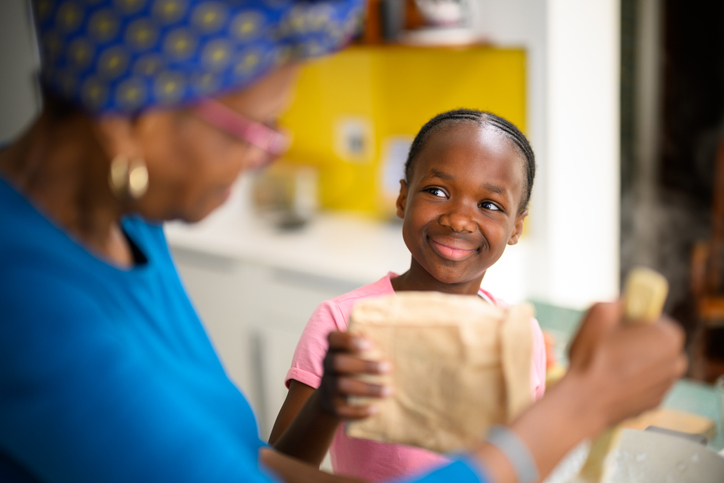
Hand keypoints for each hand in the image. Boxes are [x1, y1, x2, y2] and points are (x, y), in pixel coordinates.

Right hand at [318, 331, 392, 418]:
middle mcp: (327, 364)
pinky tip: (376, 409)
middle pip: (338, 362)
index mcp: (334, 347)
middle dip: (364, 365)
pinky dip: (358, 411)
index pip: (333, 338)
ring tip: (389, 391)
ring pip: (341, 386)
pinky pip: (341, 409)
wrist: (334, 395)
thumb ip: (372, 345)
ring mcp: (327, 385)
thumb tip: (397, 339)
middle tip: (389, 368)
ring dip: (367, 388)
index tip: (371, 343)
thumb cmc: (356, 366)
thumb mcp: (359, 353)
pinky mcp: (331, 405)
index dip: (349, 340)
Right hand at [468, 301, 687, 482]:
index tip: (613, 326)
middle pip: (653, 340)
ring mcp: (667, 385)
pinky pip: (643, 383)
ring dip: (632, 360)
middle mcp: (676, 360)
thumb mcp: (598, 312)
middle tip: (608, 344)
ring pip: (649, 362)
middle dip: (634, 339)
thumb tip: (624, 304)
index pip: (652, 317)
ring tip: (606, 364)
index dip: (630, 319)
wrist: (584, 402)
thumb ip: (617, 301)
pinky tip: (610, 380)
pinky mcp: (655, 402)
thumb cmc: (591, 357)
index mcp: (668, 336)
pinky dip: (630, 380)